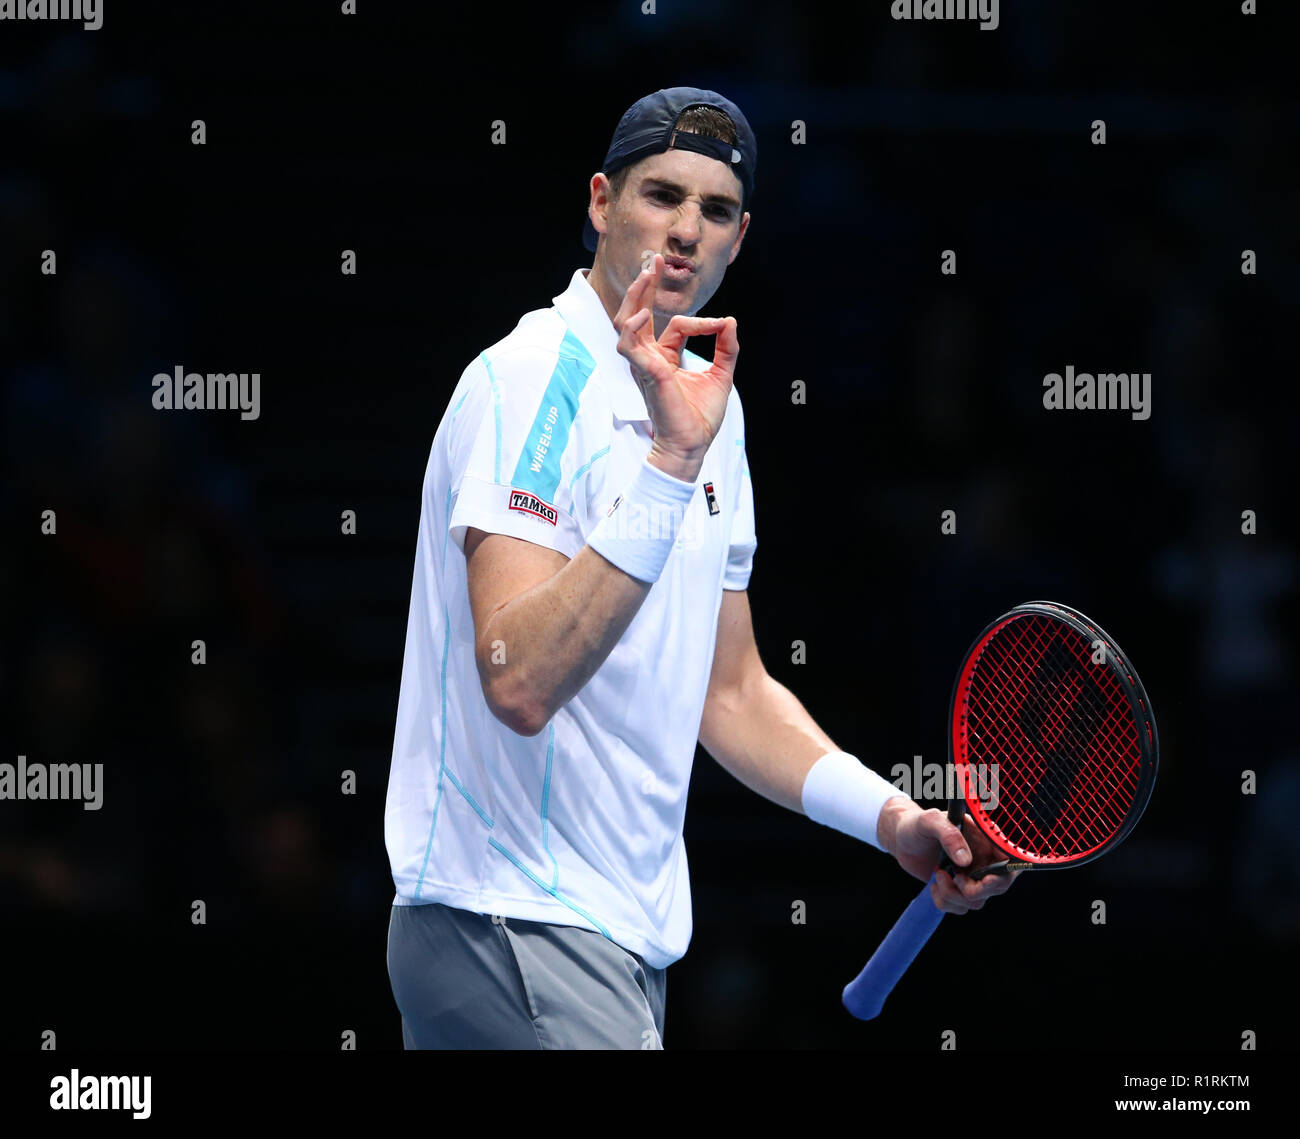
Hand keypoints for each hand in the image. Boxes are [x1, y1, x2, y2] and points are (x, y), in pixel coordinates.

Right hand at [613, 254, 738, 481]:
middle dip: (644, 286)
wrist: (693, 445)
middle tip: (652, 259)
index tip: (722, 324)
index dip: (701, 321)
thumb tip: (730, 319)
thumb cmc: (700, 417)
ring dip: (634, 298)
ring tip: (644, 275)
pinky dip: (633, 328)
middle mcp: (650, 358)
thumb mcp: (722, 374)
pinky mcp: (646, 373)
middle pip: (638, 314)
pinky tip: (642, 313)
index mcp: (664, 357)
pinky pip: (630, 346)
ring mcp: (644, 365)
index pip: (676, 325)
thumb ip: (726, 346)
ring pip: (626, 324)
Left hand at [877, 797, 1021, 914]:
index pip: (1010, 862)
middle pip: (998, 888)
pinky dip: (945, 901)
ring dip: (954, 894)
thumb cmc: (918, 824)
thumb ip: (949, 835)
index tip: (985, 879)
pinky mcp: (959, 890)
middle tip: (955, 877)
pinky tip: (935, 884)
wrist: (901, 838)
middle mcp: (985, 861)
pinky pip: (960, 907)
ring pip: (977, 902)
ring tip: (939, 875)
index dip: (1004, 875)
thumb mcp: (930, 821)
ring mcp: (973, 877)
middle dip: (974, 889)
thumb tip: (966, 861)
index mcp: (987, 841)